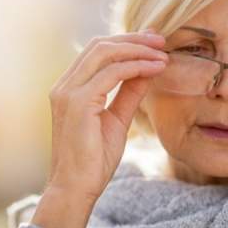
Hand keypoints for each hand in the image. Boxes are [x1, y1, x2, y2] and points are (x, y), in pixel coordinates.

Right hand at [46, 27, 168, 201]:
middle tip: (162, 41)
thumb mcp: (117, 120)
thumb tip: (147, 71)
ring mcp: (68, 92)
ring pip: (105, 53)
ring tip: (162, 54)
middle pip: (100, 45)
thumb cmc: (93, 160)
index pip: (97, 52)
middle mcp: (64, 86)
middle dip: (134, 40)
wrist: (77, 188)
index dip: (126, 42)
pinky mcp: (78, 103)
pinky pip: (111, 73)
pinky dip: (136, 66)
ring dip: (137, 50)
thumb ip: (129, 94)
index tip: (153, 44)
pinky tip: (155, 68)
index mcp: (70, 89)